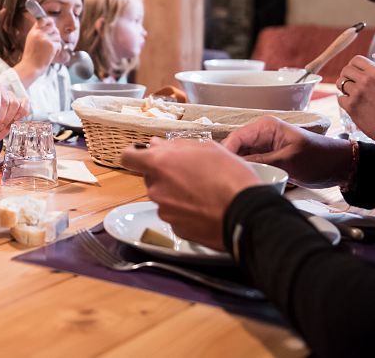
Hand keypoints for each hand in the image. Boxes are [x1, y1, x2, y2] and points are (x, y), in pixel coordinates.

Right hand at [13, 17, 61, 85]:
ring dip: (56, 44)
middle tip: (51, 44)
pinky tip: (51, 54)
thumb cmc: (31, 57)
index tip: (51, 25)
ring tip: (49, 51)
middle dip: (55, 35)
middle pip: (53, 28)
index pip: (43, 20)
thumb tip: (50, 27)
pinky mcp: (50, 45)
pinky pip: (59, 44)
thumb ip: (38, 33)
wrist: (30, 67)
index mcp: (33, 32)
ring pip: (57, 36)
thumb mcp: (31, 41)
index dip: (49, 22)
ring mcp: (44, 38)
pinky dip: (58, 50)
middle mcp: (38, 33)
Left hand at [121, 139, 259, 250]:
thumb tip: (158, 145)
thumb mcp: (207, 148)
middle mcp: (157, 188)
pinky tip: (203, 207)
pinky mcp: (176, 229)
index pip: (128, 157)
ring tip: (202, 191)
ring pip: (163, 197)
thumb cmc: (230, 178)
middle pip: (150, 178)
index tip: (142, 155)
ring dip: (176, 193)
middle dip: (165, 174)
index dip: (135, 155)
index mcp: (160, 164)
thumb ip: (176, 145)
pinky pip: (175, 215)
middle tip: (189, 172)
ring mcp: (165, 211)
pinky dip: (185, 211)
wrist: (246, 214)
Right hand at [222, 116, 353, 187]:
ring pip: (241, 158)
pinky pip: (251, 165)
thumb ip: (261, 162)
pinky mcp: (267, 159)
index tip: (218, 167)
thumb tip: (236, 166)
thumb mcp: (288, 160)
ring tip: (231, 181)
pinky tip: (244, 182)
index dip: (225, 152)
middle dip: (229, 161)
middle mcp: (261, 135)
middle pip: (235, 148)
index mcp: (265, 127)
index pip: (235, 137)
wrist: (338, 166)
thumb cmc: (319, 157)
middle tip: (222, 178)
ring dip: (237, 169)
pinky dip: (247, 173)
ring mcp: (263, 148)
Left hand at [337, 56, 374, 143]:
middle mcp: (366, 80)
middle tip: (352, 84)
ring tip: (355, 95)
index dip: (354, 66)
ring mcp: (357, 93)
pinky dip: (346, 102)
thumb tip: (364, 69)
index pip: (356, 60)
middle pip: (345, 70)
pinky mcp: (351, 107)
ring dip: (345, 89)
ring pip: (340, 83)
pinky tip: (356, 106)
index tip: (355, 72)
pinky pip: (340, 99)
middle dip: (347, 76)